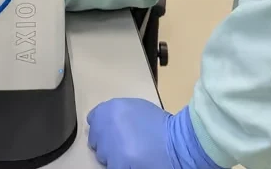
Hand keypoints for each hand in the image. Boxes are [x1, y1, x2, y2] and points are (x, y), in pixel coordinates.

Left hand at [87, 99, 224, 168]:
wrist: (176, 142)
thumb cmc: (161, 124)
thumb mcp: (137, 108)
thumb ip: (119, 113)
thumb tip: (110, 123)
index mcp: (110, 108)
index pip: (93, 120)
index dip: (102, 128)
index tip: (110, 134)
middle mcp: (104, 125)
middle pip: (95, 139)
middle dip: (106, 143)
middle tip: (123, 147)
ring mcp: (108, 146)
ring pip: (102, 156)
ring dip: (113, 157)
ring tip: (131, 155)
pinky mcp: (116, 163)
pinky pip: (112, 166)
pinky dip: (120, 165)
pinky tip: (133, 163)